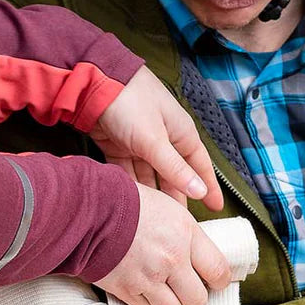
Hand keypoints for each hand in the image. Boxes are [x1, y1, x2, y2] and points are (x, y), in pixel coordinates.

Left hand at [88, 65, 222, 207]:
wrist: (90, 81)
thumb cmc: (131, 102)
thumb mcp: (155, 140)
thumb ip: (175, 169)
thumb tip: (199, 192)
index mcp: (181, 134)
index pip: (200, 166)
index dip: (208, 188)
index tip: (215, 208)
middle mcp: (164, 139)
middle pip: (174, 175)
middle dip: (176, 197)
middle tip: (178, 223)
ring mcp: (140, 142)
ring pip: (150, 175)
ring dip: (151, 194)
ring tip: (154, 218)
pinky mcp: (118, 145)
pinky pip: (128, 171)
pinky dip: (130, 184)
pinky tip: (131, 200)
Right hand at [94, 184, 230, 304]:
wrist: (86, 209)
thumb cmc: (128, 203)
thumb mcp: (169, 208)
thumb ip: (189, 235)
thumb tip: (204, 257)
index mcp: (185, 234)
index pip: (219, 272)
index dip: (219, 281)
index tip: (214, 281)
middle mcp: (170, 260)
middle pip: (198, 300)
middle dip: (194, 296)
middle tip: (186, 287)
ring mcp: (148, 278)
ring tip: (165, 291)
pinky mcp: (125, 290)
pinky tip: (145, 290)